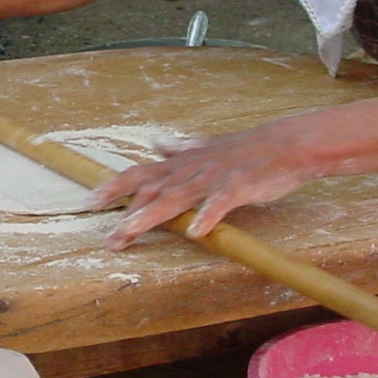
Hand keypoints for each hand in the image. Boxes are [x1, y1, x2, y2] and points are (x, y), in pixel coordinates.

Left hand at [87, 116, 314, 249]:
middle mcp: (192, 169)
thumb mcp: (208, 145)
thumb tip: (157, 141)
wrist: (288, 143)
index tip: (89, 202)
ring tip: (129, 231)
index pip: (141, 174)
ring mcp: (213, 177)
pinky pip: (220, 203)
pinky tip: (196, 232)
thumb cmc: (248, 150)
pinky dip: (207, 216)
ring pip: (176, 197)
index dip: (114, 187)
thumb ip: (181, 148)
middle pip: (151, 190)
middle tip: (107, 237)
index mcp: (184, 163)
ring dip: (152, 215)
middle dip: (126, 212)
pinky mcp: (238, 186)